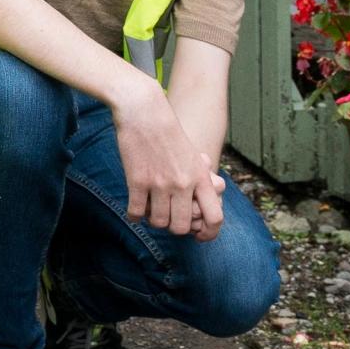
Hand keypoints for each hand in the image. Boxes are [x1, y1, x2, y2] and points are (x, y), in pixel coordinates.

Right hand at [109, 79, 224, 239]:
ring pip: (159, 222)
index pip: (215, 217)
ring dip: (153, 221)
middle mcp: (183, 184)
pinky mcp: (138, 180)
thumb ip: (203, 176)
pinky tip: (133, 210)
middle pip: (181, 227)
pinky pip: (136, 213)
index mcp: (201, 177)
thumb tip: (216, 191)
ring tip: (149, 211)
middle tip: (167, 219)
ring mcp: (160, 183)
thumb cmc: (169, 132)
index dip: (209, 234)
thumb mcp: (193, 153)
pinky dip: (134, 216)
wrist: (144, 111)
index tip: (199, 237)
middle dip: (173, 228)